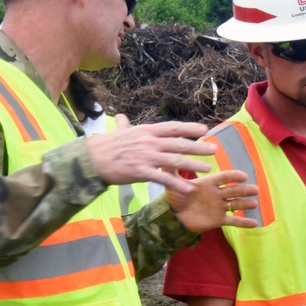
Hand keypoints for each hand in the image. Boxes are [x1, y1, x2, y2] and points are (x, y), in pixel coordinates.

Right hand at [87, 114, 215, 194]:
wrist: (91, 159)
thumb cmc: (105, 145)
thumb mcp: (118, 132)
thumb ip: (124, 125)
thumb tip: (121, 117)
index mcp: (146, 131)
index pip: (172, 128)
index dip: (189, 128)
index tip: (204, 129)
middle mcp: (149, 142)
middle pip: (179, 144)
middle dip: (198, 146)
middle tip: (214, 149)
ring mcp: (146, 157)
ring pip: (175, 161)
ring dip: (193, 165)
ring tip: (208, 168)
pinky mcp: (141, 172)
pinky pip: (163, 178)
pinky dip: (177, 184)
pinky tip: (189, 188)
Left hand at [165, 170, 258, 232]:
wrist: (173, 216)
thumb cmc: (175, 197)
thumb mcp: (172, 183)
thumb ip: (172, 170)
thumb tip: (169, 154)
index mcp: (209, 183)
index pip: (224, 177)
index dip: (234, 176)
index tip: (244, 176)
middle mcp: (217, 194)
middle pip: (234, 190)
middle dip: (245, 190)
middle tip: (254, 189)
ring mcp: (219, 207)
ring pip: (236, 204)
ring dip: (246, 204)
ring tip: (254, 203)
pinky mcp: (219, 220)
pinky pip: (234, 221)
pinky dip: (244, 222)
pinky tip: (255, 223)